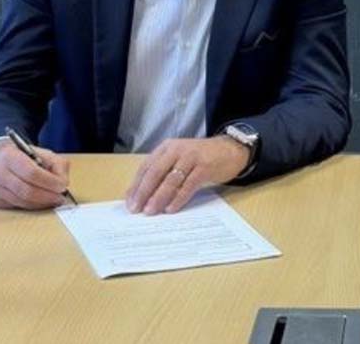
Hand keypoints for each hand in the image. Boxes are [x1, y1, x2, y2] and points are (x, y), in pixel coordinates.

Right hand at [0, 141, 71, 209]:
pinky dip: (33, 206)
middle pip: (27, 191)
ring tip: (53, 199)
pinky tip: (40, 200)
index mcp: (10, 156)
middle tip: (60, 197)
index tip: (62, 186)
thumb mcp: (44, 154)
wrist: (1, 161)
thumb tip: (63, 184)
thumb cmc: (25, 158)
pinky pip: (18, 207)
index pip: (31, 172)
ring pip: (23, 202)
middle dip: (47, 196)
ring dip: (42, 203)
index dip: (49, 182)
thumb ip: (58, 166)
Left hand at [125, 136, 248, 214]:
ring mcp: (191, 157)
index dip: (136, 184)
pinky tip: (171, 209)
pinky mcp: (204, 167)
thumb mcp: (180, 158)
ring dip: (158, 197)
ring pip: (170, 180)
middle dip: (143, 192)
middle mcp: (176, 150)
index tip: (129, 201)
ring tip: (150, 211)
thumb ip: (164, 171)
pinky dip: (178, 198)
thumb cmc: (201, 158)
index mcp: (166, 147)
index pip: (146, 166)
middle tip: (136, 209)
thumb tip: (144, 195)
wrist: (230, 150)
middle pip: (155, 172)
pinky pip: (188, 185)